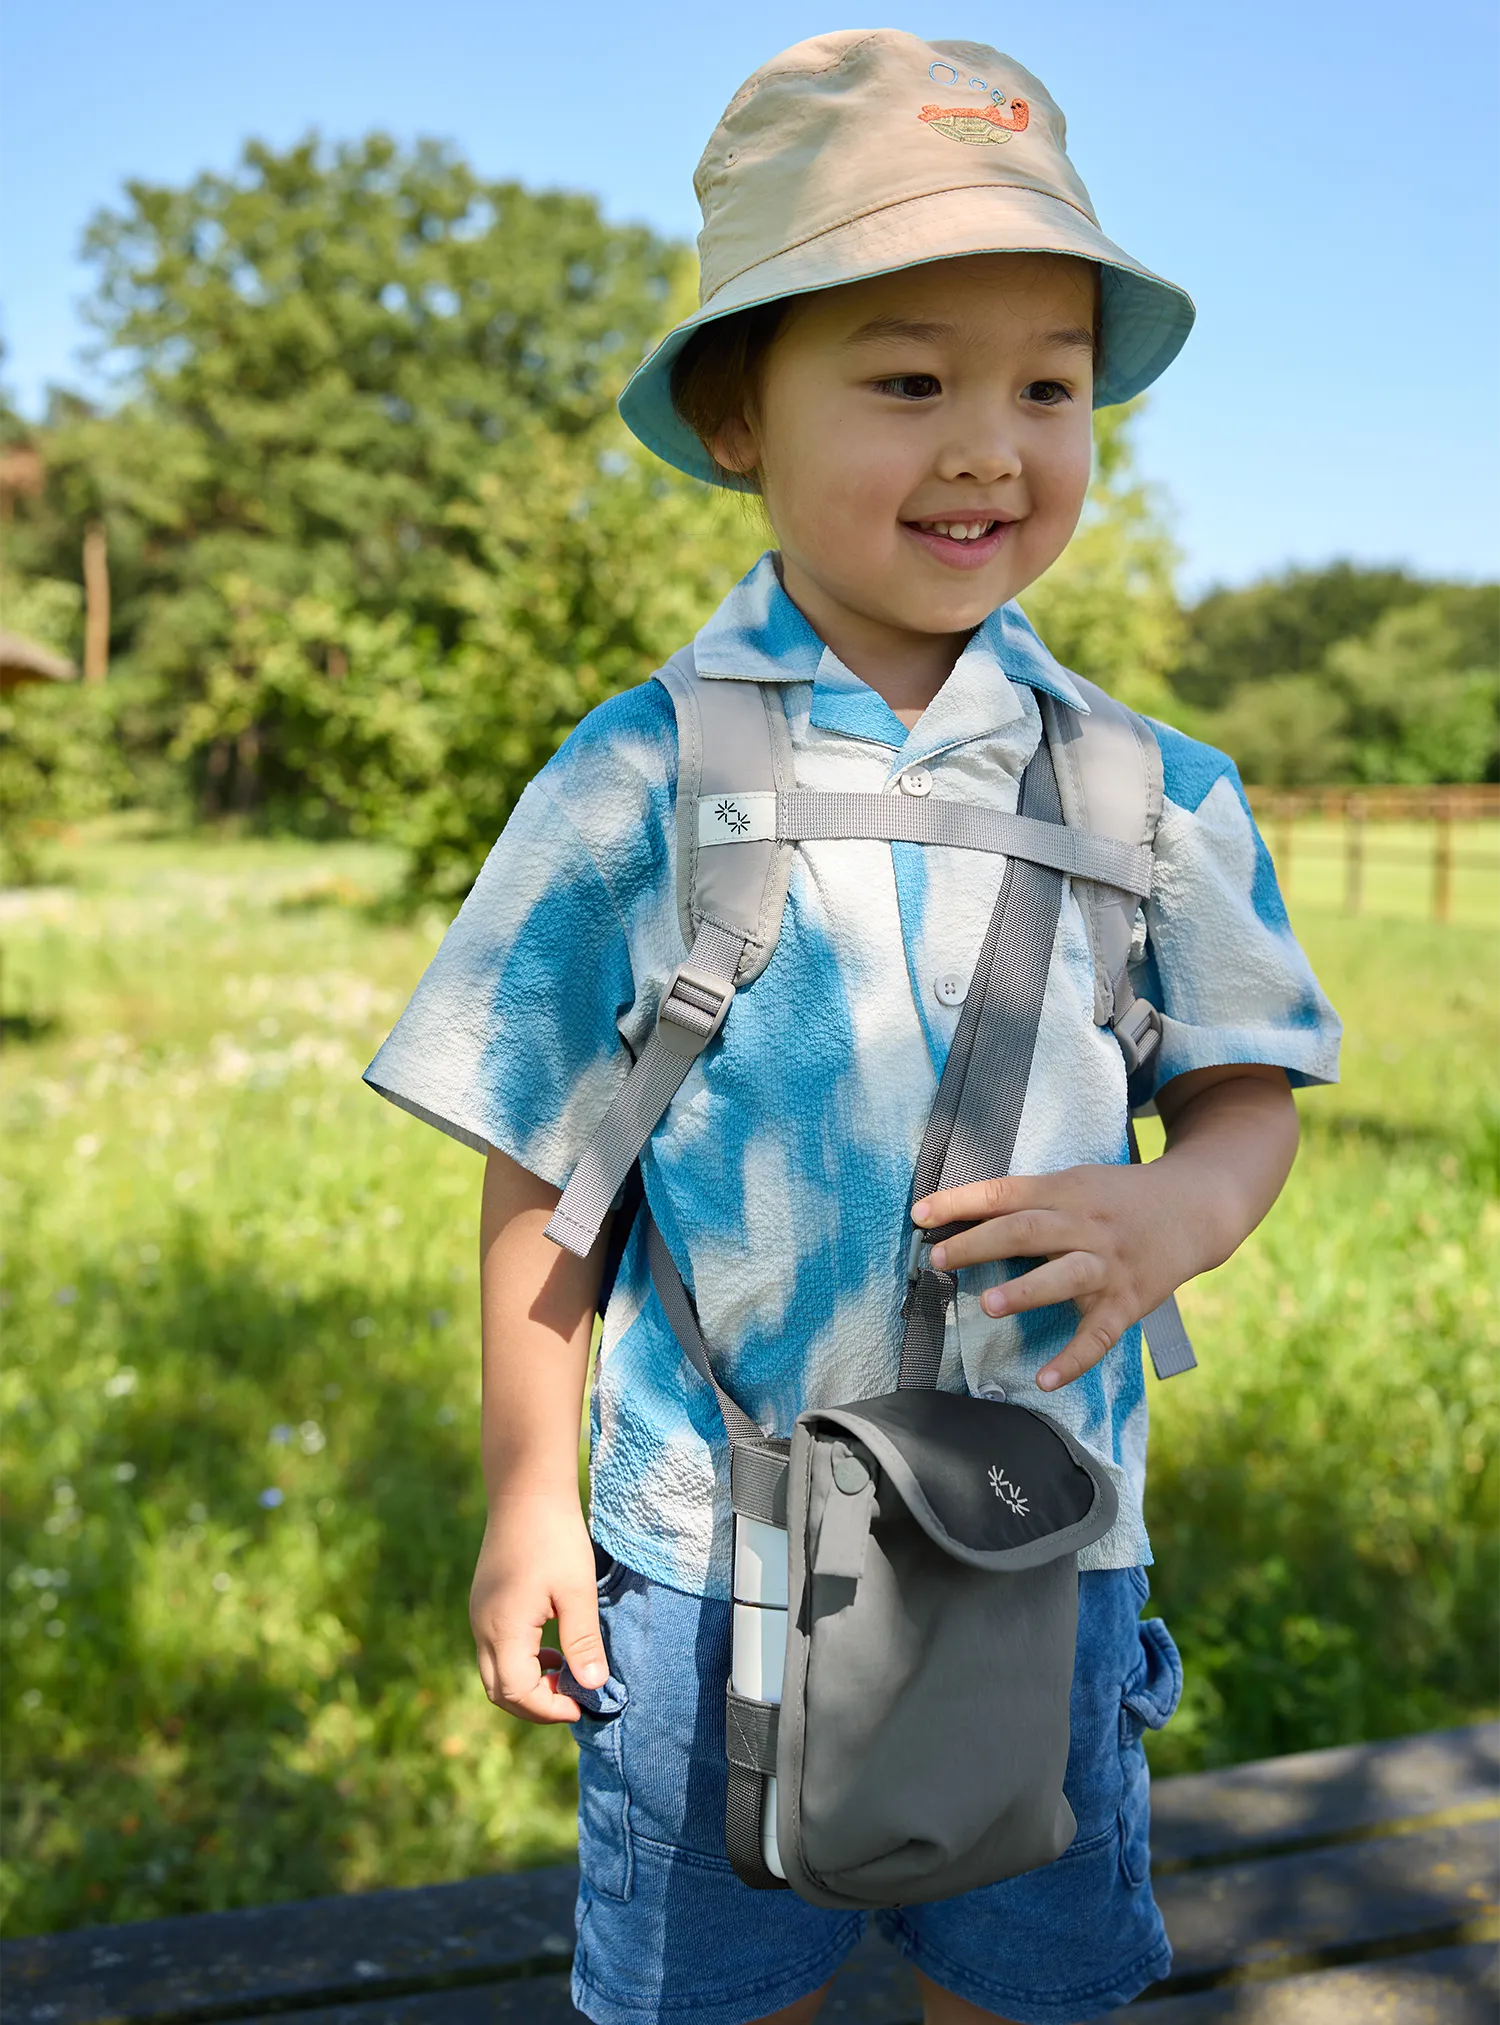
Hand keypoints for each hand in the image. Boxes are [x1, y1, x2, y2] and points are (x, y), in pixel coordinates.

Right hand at [470, 1491, 607, 1723]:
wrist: (525, 1490)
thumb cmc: (555, 1536)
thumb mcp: (577, 1589)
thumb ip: (583, 1641)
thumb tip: (594, 1687)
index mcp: (503, 1627)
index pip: (517, 1693)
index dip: (550, 1708)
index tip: (584, 1703)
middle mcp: (482, 1627)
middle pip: (499, 1691)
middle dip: (537, 1705)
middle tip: (575, 1698)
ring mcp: (479, 1615)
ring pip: (495, 1673)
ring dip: (528, 1685)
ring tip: (567, 1673)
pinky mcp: (484, 1604)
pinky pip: (496, 1650)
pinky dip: (521, 1663)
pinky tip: (552, 1648)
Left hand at [911, 1065, 1298, 1393]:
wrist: (1196, 1207)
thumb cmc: (1119, 1197)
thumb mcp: (1075, 1182)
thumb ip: (1028, 1200)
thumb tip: (962, 1215)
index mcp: (1065, 1191)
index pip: (1004, 1193)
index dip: (960, 1201)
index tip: (920, 1214)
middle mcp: (1085, 1225)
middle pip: (1028, 1231)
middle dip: (980, 1244)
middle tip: (939, 1259)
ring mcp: (1108, 1265)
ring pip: (1065, 1276)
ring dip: (1026, 1291)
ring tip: (988, 1305)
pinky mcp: (1128, 1301)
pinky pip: (1099, 1335)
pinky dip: (1073, 1360)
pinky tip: (1044, 1379)